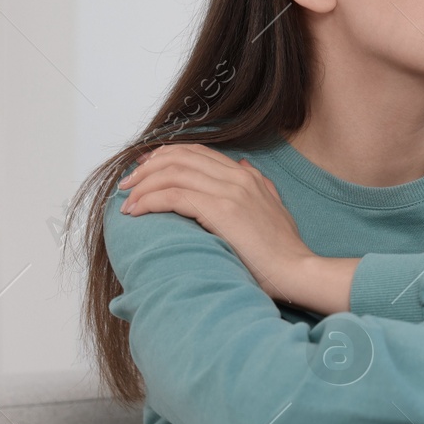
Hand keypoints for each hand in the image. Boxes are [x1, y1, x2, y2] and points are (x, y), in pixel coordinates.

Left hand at [117, 143, 324, 307]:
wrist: (297, 271)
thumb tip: (244, 165)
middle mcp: (237, 175)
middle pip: (179, 157)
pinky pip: (173, 195)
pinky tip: (136, 212)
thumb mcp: (274, 208)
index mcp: (246, 175)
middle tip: (127, 185)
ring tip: (127, 202)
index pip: (195, 152)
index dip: (163, 157)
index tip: (142, 170)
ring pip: (172, 173)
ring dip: (142, 185)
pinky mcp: (220, 210)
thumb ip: (260, 184)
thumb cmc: (284, 251)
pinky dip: (149, 200)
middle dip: (146, 168)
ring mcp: (230, 191)